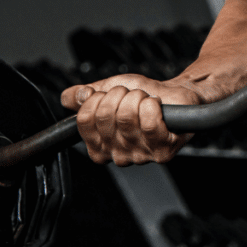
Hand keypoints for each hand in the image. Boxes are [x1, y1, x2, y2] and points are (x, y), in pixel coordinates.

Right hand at [60, 75, 202, 165]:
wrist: (176, 95)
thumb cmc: (144, 96)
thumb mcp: (108, 90)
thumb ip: (83, 96)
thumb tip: (70, 97)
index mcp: (98, 145)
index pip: (84, 119)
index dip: (98, 97)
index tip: (111, 94)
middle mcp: (117, 155)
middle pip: (106, 116)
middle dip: (120, 94)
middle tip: (133, 95)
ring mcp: (140, 156)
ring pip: (128, 117)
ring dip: (138, 97)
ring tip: (146, 99)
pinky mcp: (162, 152)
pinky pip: (149, 125)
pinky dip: (153, 106)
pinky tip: (157, 105)